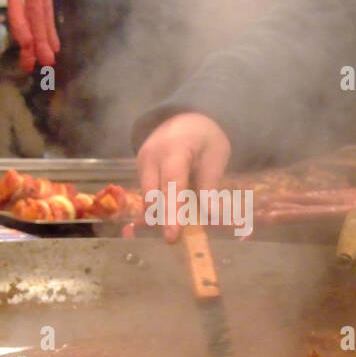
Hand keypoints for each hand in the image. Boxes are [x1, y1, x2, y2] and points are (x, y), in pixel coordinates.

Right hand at [136, 112, 231, 242]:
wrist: (185, 116)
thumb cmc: (205, 137)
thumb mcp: (216, 156)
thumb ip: (210, 185)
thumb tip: (211, 216)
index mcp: (174, 149)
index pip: (172, 185)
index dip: (172, 212)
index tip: (172, 236)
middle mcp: (152, 156)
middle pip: (153, 194)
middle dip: (162, 218)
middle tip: (174, 240)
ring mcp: (142, 161)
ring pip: (147, 196)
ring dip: (160, 214)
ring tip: (174, 229)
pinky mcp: (139, 168)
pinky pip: (147, 192)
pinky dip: (157, 205)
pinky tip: (168, 215)